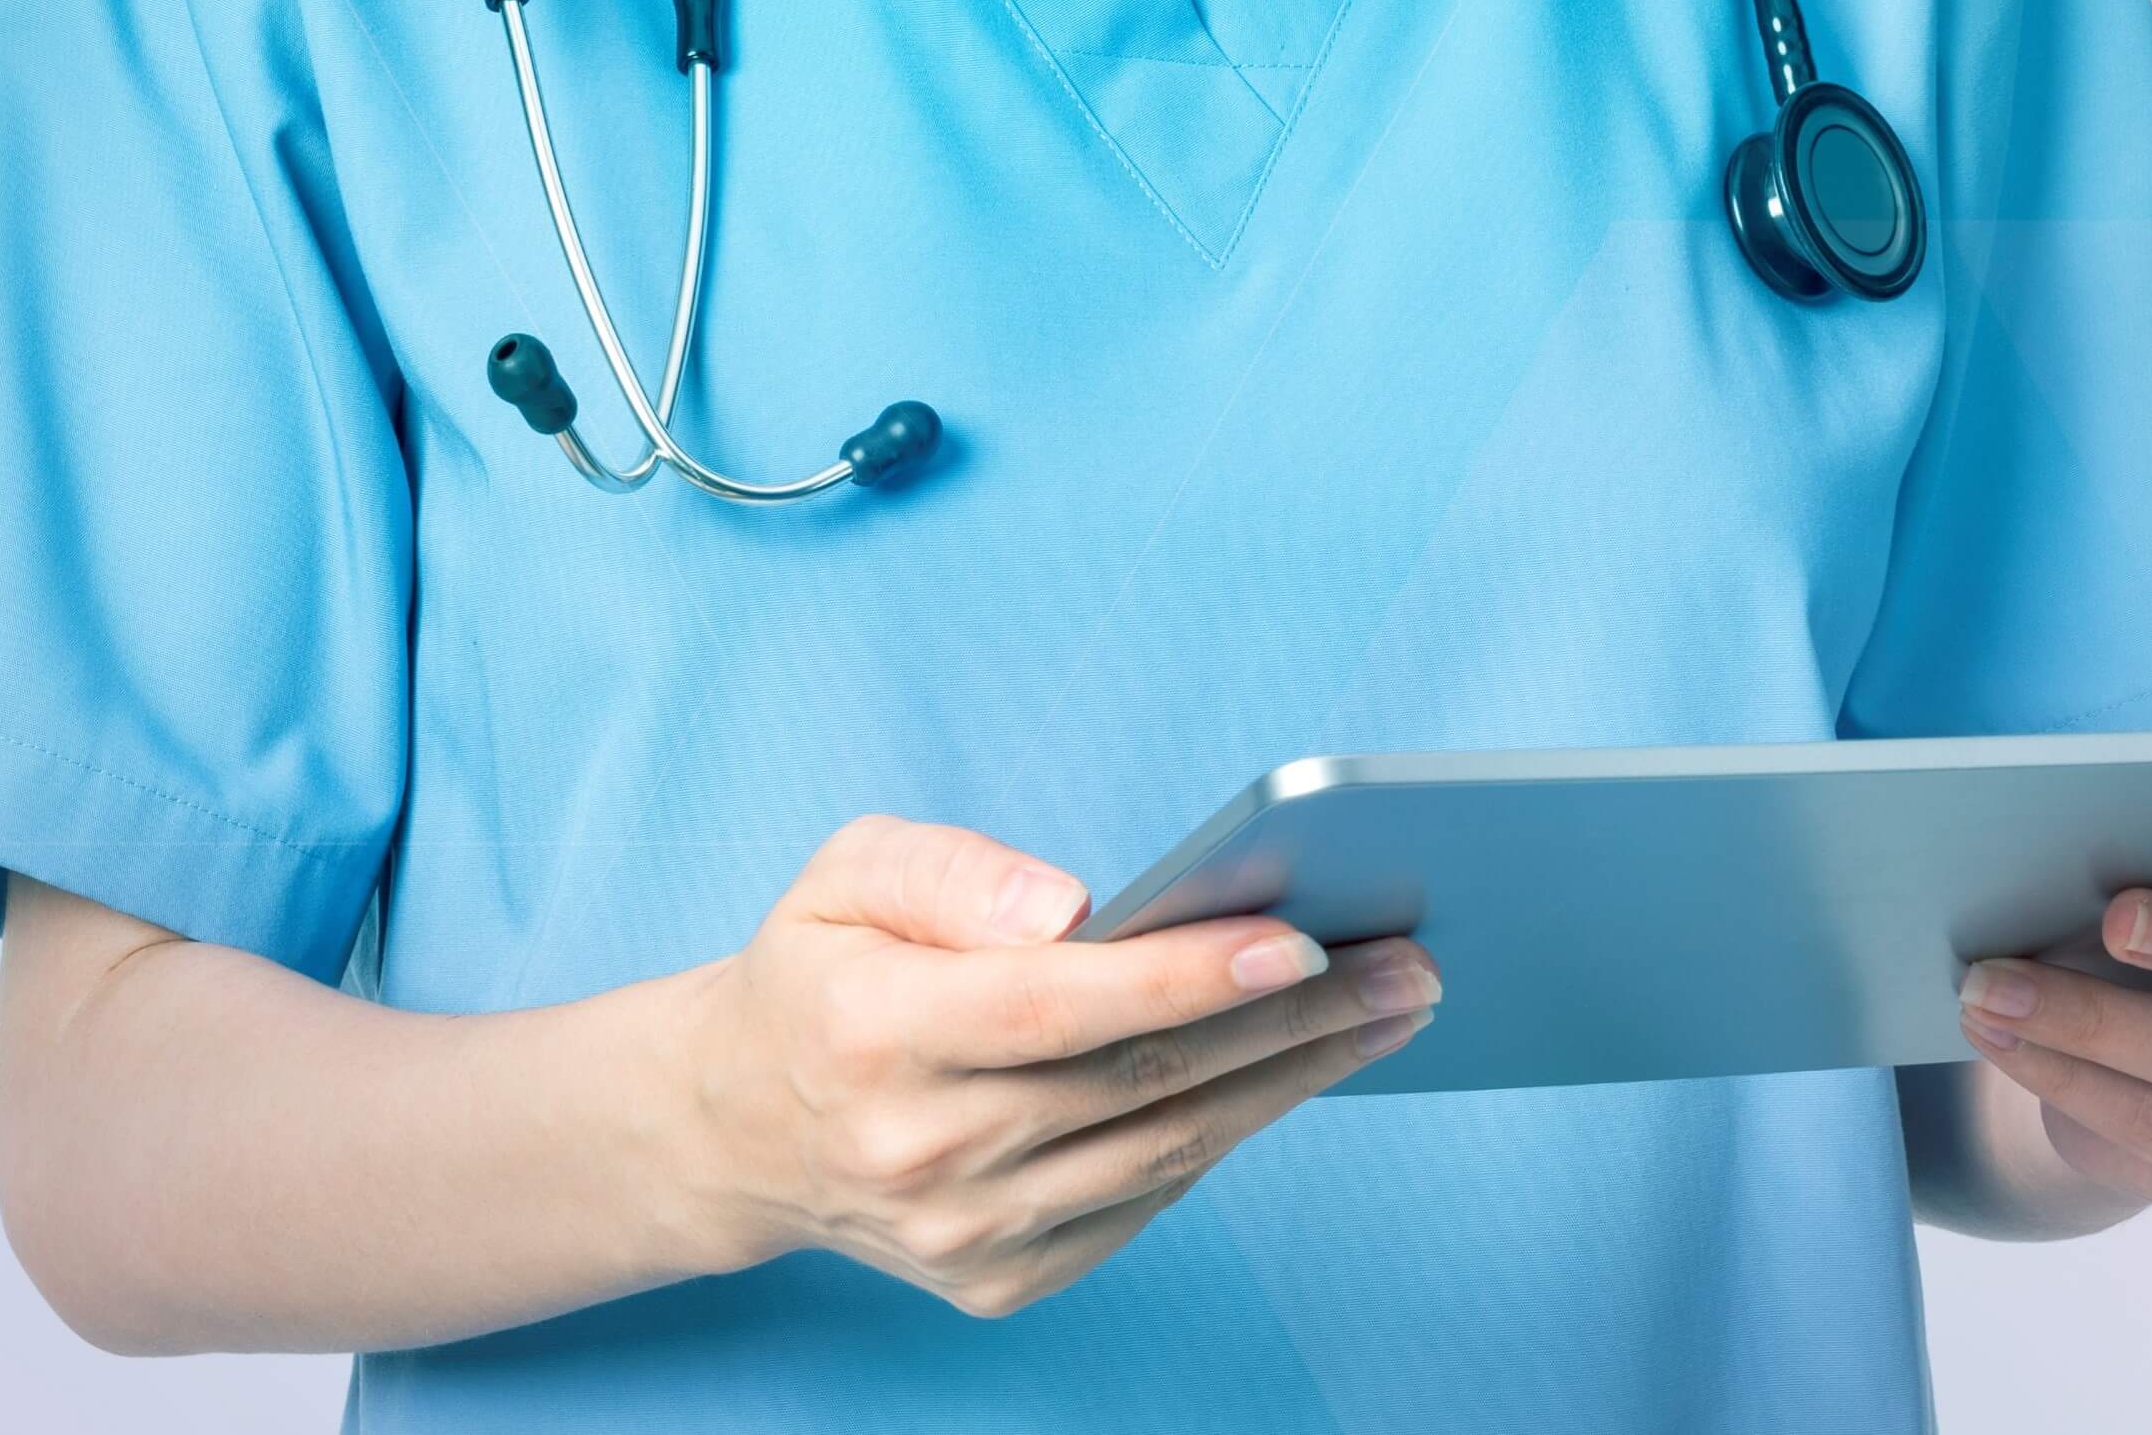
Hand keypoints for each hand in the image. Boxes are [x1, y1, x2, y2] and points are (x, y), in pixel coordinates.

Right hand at [680, 813, 1436, 1315]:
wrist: (742, 1126)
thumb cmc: (821, 970)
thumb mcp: (847, 872)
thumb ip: (953, 872)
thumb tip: (1070, 909)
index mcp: (875, 1032)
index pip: (1057, 1007)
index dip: (1185, 977)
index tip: (1301, 942)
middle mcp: (920, 1149)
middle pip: (1141, 1082)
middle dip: (1293, 1023)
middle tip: (1408, 966)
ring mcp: (963, 1234)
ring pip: (1165, 1152)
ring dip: (1293, 1082)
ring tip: (1389, 1012)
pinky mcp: (999, 1280)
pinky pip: (1146, 1200)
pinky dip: (1230, 1131)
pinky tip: (1297, 1071)